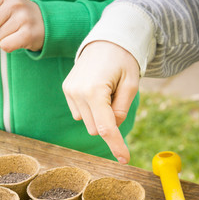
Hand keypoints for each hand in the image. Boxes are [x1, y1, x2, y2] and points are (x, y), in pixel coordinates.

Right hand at [62, 41, 139, 163]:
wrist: (105, 39)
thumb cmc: (123, 60)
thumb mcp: (131, 84)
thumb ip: (122, 109)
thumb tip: (111, 128)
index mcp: (95, 90)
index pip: (106, 128)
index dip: (116, 145)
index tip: (124, 159)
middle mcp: (77, 92)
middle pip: (96, 128)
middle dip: (109, 123)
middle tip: (118, 99)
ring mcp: (69, 91)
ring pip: (88, 122)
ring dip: (100, 115)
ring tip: (106, 91)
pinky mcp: (67, 90)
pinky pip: (81, 113)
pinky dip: (92, 109)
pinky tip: (96, 91)